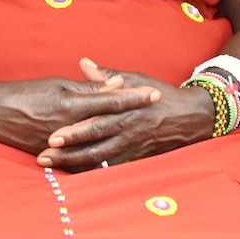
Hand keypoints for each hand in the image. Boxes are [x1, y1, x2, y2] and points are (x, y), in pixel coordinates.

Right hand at [0, 62, 158, 154]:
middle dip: (135, 117)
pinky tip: (119, 160)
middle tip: (159, 112)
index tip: (155, 93)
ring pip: (101, 146)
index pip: (110, 100)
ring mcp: (64, 145)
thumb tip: (116, 85)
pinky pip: (84, 161)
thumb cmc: (25, 94)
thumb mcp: (57, 84)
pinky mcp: (57, 156)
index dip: (134, 96)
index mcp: (70, 104)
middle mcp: (70, 127)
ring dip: (124, 141)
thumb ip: (88, 88)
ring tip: (145, 138)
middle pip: (111, 123)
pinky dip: (103, 160)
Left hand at [38, 60, 217, 168]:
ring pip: (100, 159)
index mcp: (125, 110)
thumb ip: (107, 76)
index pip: (96, 121)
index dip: (74, 131)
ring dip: (74, 163)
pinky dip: (93, 171)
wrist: (195, 117)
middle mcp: (128, 131)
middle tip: (44, 155)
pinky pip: (112, 167)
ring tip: (50, 165)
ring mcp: (132, 147)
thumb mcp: (136, 80)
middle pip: (94, 144)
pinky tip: (73, 175)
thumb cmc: (161, 96)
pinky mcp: (137, 158)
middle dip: (69, 151)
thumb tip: (83, 63)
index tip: (52, 136)